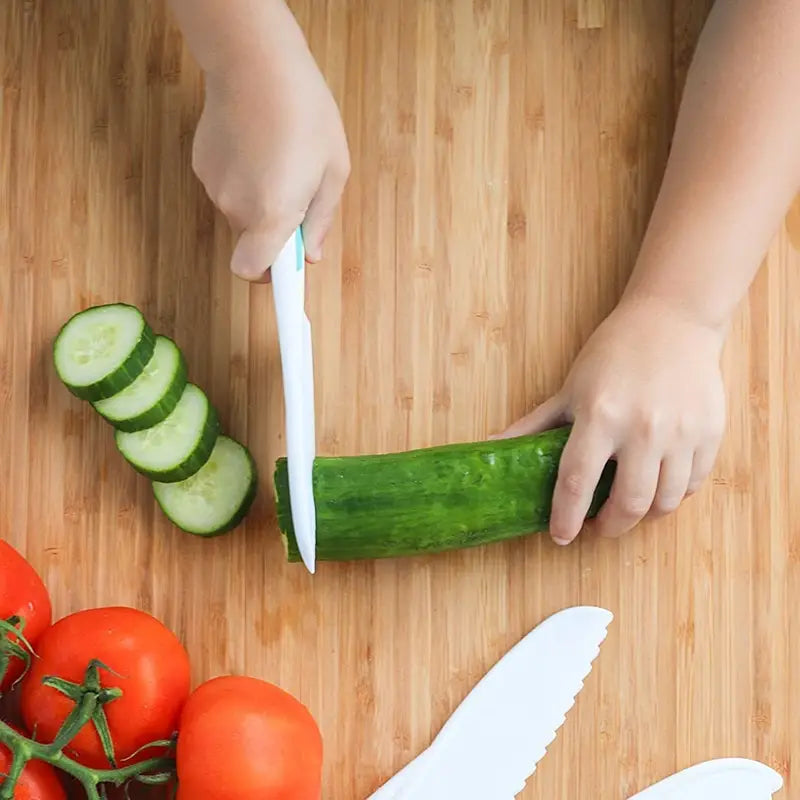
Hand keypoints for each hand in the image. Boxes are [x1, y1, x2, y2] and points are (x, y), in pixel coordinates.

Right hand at [191, 31, 349, 279]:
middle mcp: (235, 208)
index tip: (283, 278)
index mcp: (271, 215)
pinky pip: (226, 185)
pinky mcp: (201, 164)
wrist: (255, 60)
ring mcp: (213, 186)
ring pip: (238, 211)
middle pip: (251, 241)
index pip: (252, 272)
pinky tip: (256, 145)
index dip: (267, 279)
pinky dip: (242, 177)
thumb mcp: (334, 171)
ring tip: (278, 158)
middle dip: (273, 229)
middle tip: (298, 195)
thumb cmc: (304, 112)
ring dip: (259, 199)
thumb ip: (320, 220)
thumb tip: (311, 255)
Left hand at [498, 297, 726, 543]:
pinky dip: (672, 496)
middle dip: (609, 527)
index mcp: (600, 416)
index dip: (566, 517)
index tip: (560, 535)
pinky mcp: (711, 433)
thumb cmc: (614, 353)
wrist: (673, 320)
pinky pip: (692, 485)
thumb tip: (492, 447)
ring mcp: (681, 433)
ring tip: (626, 509)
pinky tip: (656, 488)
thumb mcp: (569, 388)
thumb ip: (535, 425)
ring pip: (664, 502)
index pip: (576, 483)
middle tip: (597, 527)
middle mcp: (643, 430)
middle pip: (627, 505)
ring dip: (642, 516)